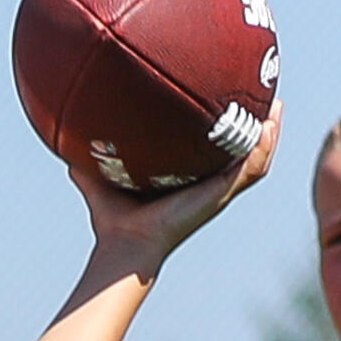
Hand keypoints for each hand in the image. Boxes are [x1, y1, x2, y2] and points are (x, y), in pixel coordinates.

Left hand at [71, 99, 281, 273]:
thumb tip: (62, 133)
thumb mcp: (99, 175)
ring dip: (270, 132)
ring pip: (256, 159)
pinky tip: (269, 123)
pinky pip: (250, 168)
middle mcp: (207, 185)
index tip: (231, 98)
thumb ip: (86, 154)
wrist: (124, 243)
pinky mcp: (220, 195)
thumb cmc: (112, 219)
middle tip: (269, 96)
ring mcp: (217, 191)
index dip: (225, 129)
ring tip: (277, 104)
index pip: (212, 152)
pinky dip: (262, 147)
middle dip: (258, 125)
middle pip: (243, 153)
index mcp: (187, 180)